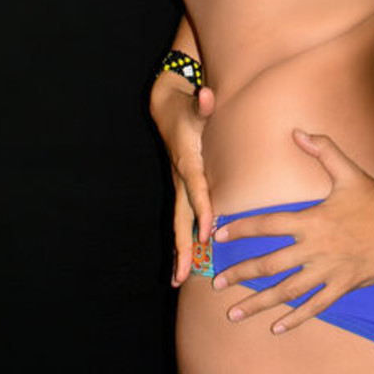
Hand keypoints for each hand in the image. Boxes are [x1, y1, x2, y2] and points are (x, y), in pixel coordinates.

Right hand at [149, 77, 216, 285]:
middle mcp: (180, 179)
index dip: (203, 209)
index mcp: (187, 163)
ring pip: (179, 223)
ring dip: (180, 250)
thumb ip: (203, 103)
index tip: (209, 231)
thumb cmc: (187, 109)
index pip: (196, 190)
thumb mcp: (196, 104)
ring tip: (179, 278)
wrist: (165, 107)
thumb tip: (207, 95)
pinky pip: (183, 219)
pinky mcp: (181, 189)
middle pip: (181, 218)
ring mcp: (178, 186)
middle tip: (182, 274)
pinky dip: (184, 240)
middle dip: (183, 245)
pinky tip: (187, 261)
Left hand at [212, 129, 373, 333]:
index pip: (267, 225)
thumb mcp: (348, 171)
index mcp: (311, 220)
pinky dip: (295, 318)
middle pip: (268, 265)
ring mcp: (328, 270)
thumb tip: (297, 132)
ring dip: (258, 303)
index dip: (241, 229)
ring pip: (286, 291)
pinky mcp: (343, 286)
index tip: (218, 236)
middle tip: (216, 284)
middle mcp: (314, 248)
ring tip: (235, 313)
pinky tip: (277, 327)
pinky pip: (314, 305)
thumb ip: (322, 150)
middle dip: (240, 274)